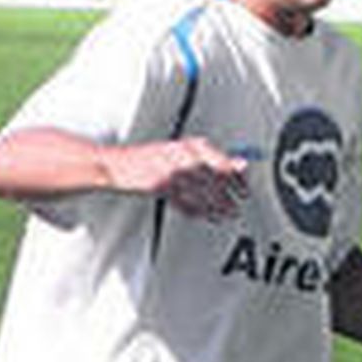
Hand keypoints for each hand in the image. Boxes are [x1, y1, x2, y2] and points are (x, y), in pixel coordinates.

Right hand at [109, 137, 248, 218]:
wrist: (118, 164)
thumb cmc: (148, 157)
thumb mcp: (180, 150)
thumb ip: (209, 157)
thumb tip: (238, 163)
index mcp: (189, 145)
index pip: (220, 163)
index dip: (235, 178)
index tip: (244, 188)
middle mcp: (182, 157)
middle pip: (213, 180)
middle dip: (228, 195)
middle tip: (238, 204)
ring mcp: (170, 172)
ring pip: (201, 193)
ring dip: (216, 206)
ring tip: (227, 214)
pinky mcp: (160, 187)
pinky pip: (184, 202)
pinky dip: (197, 211)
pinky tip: (206, 216)